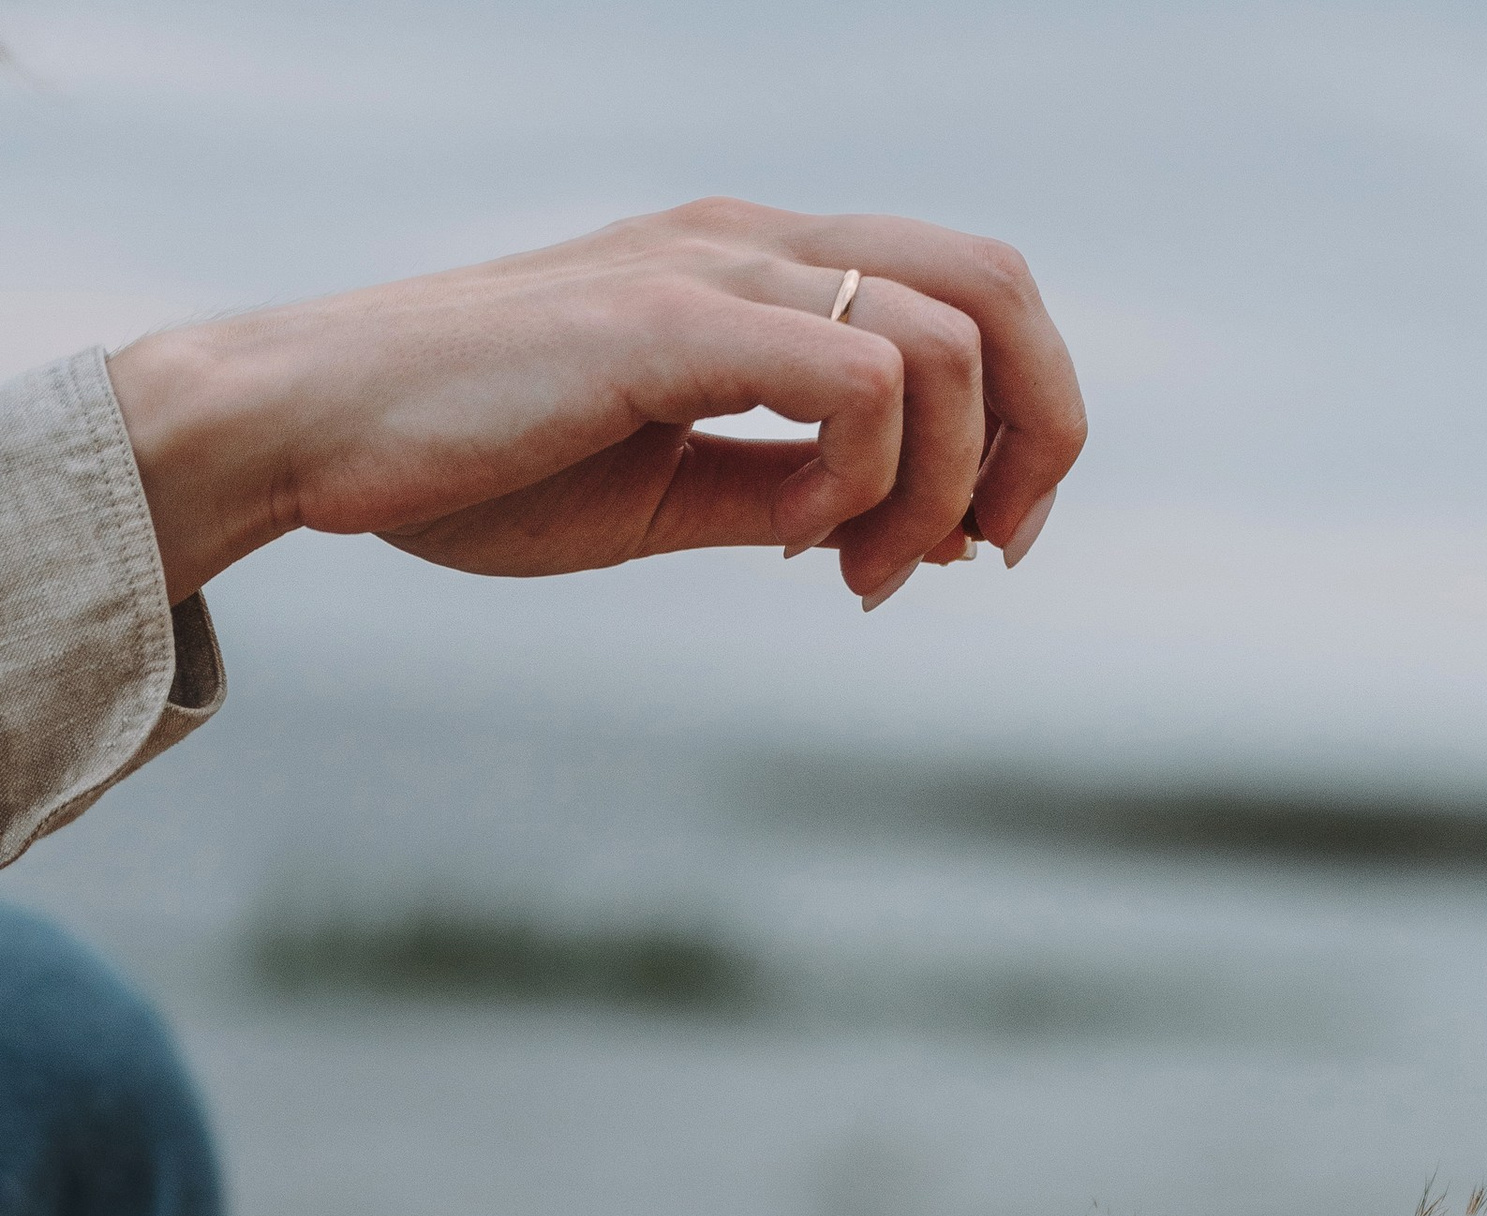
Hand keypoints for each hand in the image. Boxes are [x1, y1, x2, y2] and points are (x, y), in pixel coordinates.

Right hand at [107, 199, 1084, 610]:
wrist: (324, 435)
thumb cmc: (478, 464)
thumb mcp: (671, 493)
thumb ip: (790, 495)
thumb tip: (921, 538)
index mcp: (760, 269)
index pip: (971, 295)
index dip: (1023, 426)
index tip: (980, 548)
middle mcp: (753, 242)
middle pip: (997, 283)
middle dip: (1037, 434)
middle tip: (986, 556)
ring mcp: (713, 268)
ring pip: (945, 338)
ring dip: (942, 486)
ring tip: (862, 577)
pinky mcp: (669, 320)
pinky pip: (858, 378)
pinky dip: (866, 480)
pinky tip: (800, 546)